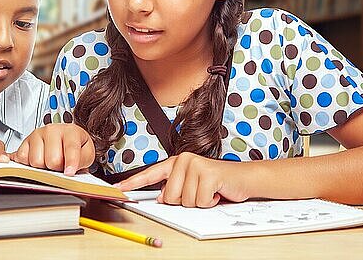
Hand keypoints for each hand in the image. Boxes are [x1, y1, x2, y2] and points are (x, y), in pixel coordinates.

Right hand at [9, 124, 94, 175]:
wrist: (64, 139)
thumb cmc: (76, 146)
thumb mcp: (87, 153)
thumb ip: (82, 161)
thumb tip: (69, 171)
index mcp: (70, 130)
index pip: (71, 148)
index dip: (71, 163)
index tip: (69, 172)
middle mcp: (52, 130)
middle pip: (52, 160)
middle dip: (57, 167)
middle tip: (61, 165)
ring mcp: (36, 134)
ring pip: (36, 162)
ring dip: (43, 167)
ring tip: (49, 161)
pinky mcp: (24, 142)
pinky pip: (23, 160)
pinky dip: (30, 165)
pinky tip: (39, 159)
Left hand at [115, 152, 250, 207]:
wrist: (243, 178)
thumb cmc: (217, 184)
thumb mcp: (192, 186)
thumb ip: (175, 190)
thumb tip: (162, 198)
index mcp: (176, 163)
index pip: (151, 174)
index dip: (133, 183)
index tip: (118, 188)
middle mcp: (183, 160)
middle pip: (170, 197)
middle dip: (186, 201)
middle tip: (200, 192)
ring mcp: (195, 165)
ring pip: (185, 201)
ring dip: (200, 202)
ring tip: (209, 191)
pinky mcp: (208, 173)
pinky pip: (200, 201)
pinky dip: (210, 202)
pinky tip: (216, 192)